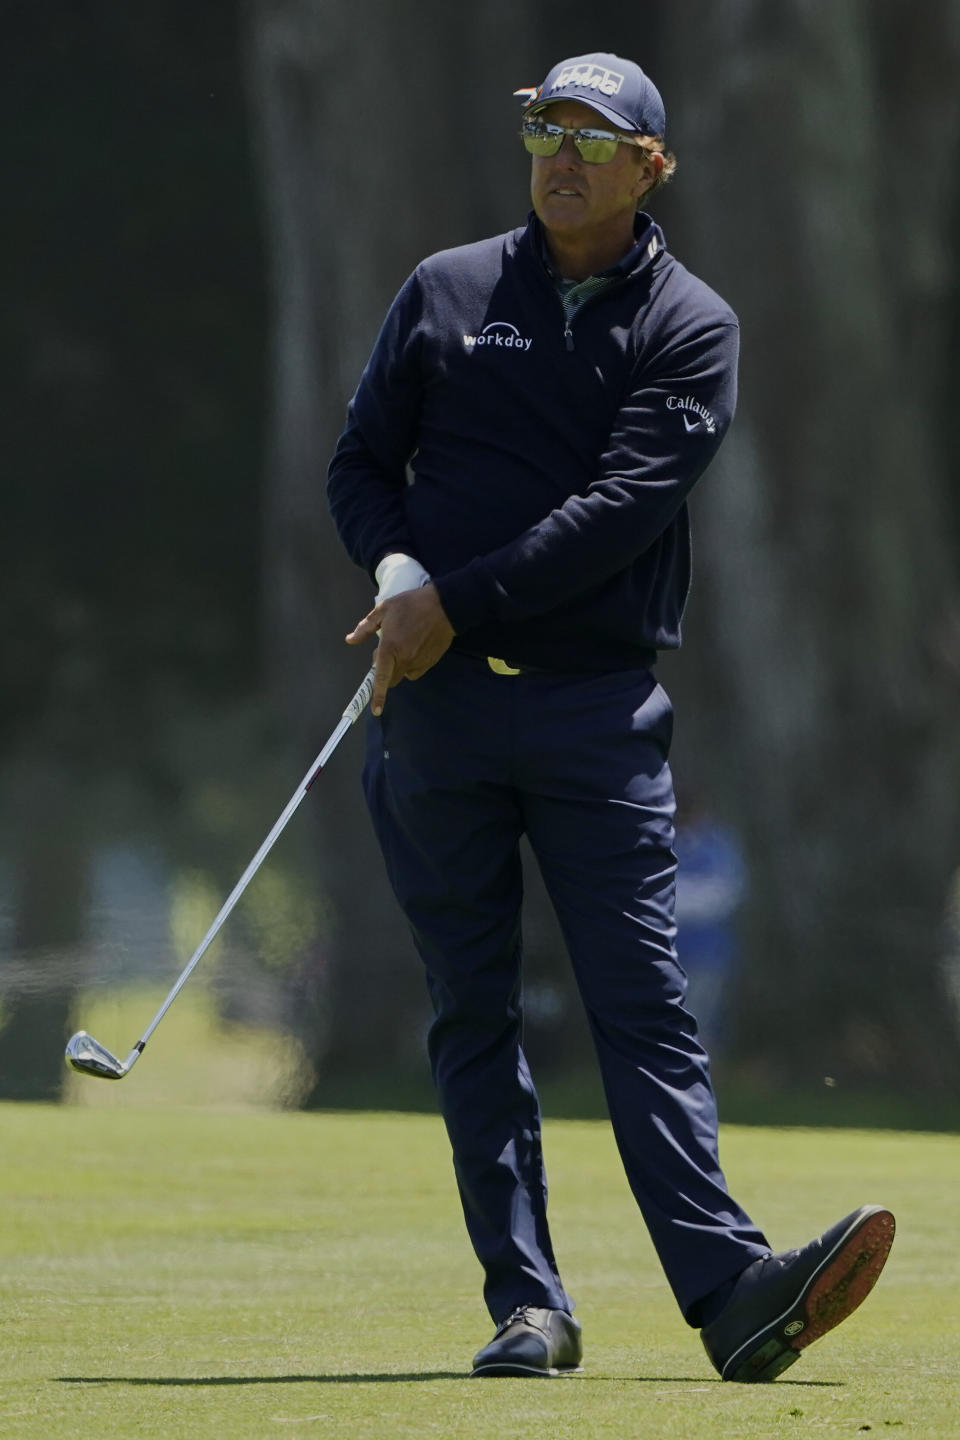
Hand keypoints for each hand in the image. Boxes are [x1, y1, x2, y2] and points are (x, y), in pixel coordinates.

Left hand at [346, 583, 454, 714]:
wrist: (444, 605)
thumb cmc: (411, 604)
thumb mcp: (384, 609)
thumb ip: (366, 627)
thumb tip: (350, 640)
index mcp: (391, 647)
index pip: (382, 677)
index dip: (378, 695)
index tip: (376, 710)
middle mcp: (405, 659)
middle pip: (391, 679)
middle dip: (386, 672)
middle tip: (387, 651)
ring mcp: (420, 662)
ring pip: (404, 674)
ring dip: (399, 666)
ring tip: (403, 644)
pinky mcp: (430, 662)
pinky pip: (416, 670)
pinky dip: (411, 664)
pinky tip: (415, 647)